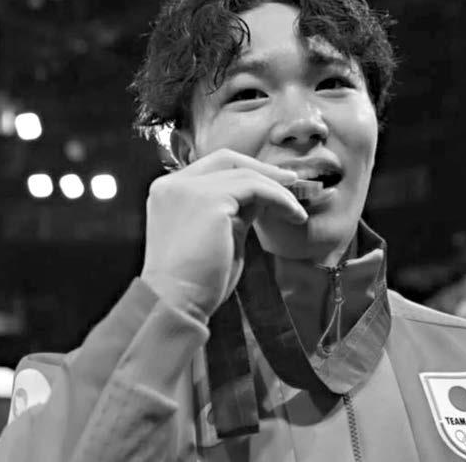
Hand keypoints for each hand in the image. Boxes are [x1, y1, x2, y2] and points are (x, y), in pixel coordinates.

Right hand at [140, 149, 307, 318]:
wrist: (174, 304)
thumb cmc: (195, 282)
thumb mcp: (216, 234)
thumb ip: (233, 211)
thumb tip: (261, 197)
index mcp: (169, 191)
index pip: (212, 166)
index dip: (247, 169)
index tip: (276, 181)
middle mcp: (174, 184)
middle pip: (228, 160)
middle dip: (264, 170)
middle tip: (292, 182)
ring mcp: (189, 188)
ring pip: (245, 175)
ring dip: (277, 190)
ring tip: (296, 211)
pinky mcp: (209, 200)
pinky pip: (255, 189)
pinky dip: (279, 199)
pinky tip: (293, 215)